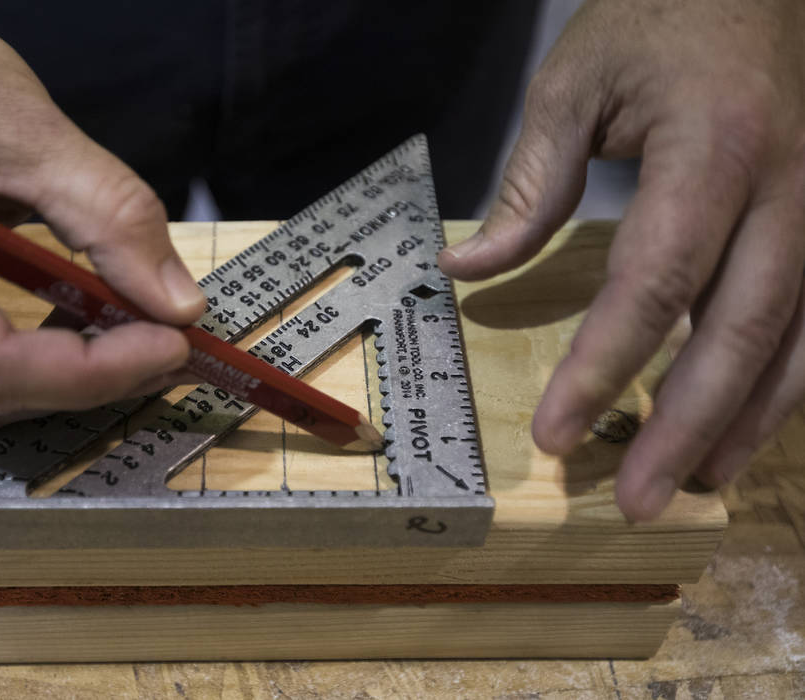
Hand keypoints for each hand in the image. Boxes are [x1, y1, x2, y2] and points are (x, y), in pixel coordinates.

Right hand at [0, 0, 204, 429]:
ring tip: (146, 334)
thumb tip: (179, 307)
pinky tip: (95, 326)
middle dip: (92, 378)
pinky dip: (42, 359)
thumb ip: (111, 216)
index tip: (174, 344)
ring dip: (72, 377)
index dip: (92, 371)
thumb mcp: (28, 131)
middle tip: (175, 342)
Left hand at [439, 0, 804, 519]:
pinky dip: (790, 378)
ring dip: (751, 420)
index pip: (652, 283)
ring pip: (802, 337)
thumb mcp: (575, 83)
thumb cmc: (660, 15)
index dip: (603, 366)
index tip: (559, 434)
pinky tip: (752, 420)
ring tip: (699, 481)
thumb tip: (469, 270)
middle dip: (687, 425)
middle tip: (642, 500)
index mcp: (714, 149)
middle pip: (741, 330)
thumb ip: (529, 186)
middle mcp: (791, 185)